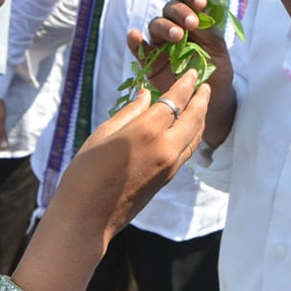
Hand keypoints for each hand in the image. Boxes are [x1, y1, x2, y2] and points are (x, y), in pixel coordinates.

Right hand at [54, 69, 209, 237]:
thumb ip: (129, 112)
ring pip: (195, 136)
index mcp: (146, 131)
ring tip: (201, 103)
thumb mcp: (103, 134)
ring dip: (201, 117)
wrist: (88, 217)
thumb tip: (146, 94)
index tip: (194, 72)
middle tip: (205, 84)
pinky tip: (186, 128)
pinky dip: (192, 134)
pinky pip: (187, 151)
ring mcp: (170, 166)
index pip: (175, 100)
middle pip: (194, 117)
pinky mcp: (168, 179)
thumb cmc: (85, 173)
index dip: (186, 84)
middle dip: (201, 98)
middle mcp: (165, 147)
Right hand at [131, 0, 235, 148]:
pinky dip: (134, 41)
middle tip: (192, 24)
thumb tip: (200, 8)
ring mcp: (160, 43)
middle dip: (180, 12)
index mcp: (191, 17)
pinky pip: (138, 49)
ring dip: (165, 26)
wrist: (211, 96)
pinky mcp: (149, 62)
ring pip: (155, 25)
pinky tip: (134, 35)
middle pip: (169, 8)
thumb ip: (207, 27)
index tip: (201, 4)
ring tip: (177, 37)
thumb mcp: (217, 46)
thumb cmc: (216, 68)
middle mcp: (173, 25)